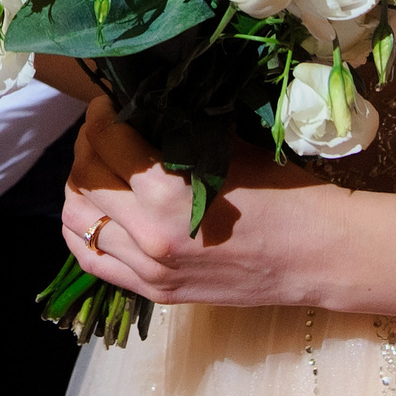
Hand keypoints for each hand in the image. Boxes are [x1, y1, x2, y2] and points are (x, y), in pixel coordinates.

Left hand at [60, 97, 326, 306]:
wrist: (318, 255)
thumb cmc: (282, 193)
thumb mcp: (226, 148)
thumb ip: (175, 131)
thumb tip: (137, 105)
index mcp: (168, 193)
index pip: (106, 141)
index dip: (99, 115)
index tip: (107, 102)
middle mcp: (149, 235)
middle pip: (85, 179)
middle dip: (86, 144)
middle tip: (101, 129)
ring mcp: (149, 270)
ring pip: (77, 221)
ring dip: (78, 187)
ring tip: (95, 167)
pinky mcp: (155, 293)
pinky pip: (92, 261)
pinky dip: (81, 232)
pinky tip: (92, 210)